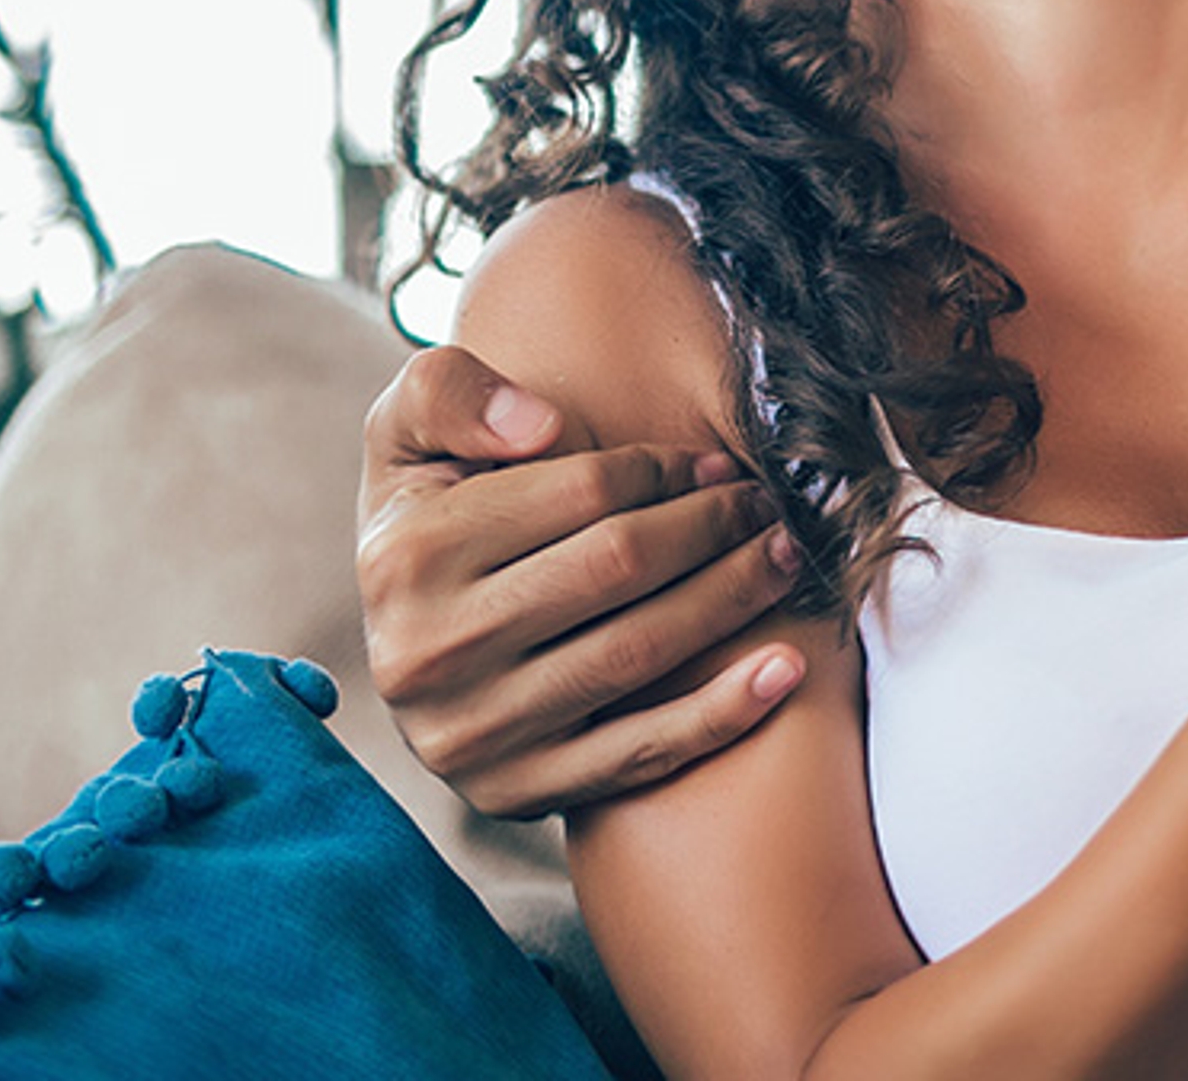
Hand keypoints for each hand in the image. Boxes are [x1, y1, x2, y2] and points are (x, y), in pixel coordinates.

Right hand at [355, 340, 809, 817]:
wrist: (403, 649)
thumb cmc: (428, 520)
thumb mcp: (406, 435)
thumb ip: (450, 395)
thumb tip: (539, 427)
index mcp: (408, 554)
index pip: (581, 496)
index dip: (666, 471)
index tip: (716, 464)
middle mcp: (430, 650)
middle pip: (618, 568)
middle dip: (713, 527)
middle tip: (767, 506)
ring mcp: (471, 733)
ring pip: (638, 652)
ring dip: (732, 599)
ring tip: (784, 558)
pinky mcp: (513, 792)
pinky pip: (637, 755)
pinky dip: (721, 714)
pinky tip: (784, 670)